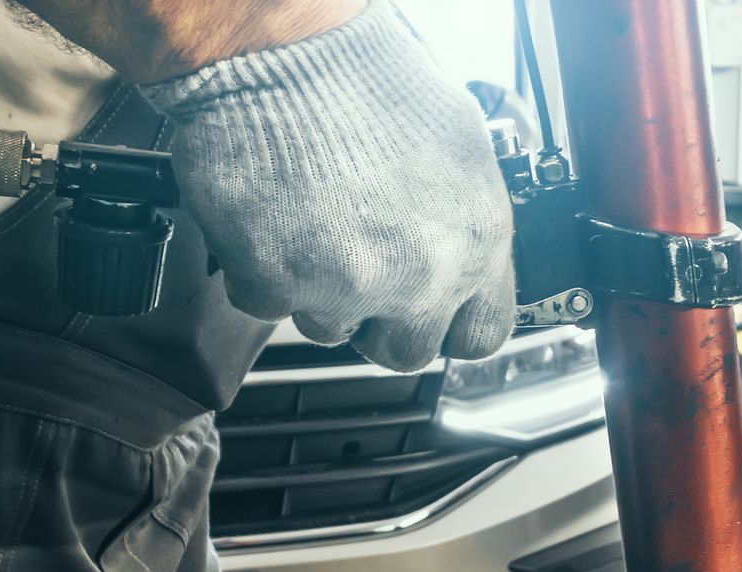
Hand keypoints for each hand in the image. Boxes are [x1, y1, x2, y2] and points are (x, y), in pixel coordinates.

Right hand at [143, 2, 515, 371]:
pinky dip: (259, 267)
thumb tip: (461, 255)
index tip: (431, 312)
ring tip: (310, 219)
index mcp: (475, 241)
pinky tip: (271, 215)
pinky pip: (265, 303)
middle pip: (405, 352)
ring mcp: (347, 287)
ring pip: (330, 328)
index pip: (482, 335)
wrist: (284, 50)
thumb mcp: (457, 145)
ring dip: (317, 289)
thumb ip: (462, 221)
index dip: (450, 325)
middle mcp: (419, 275)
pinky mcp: (277, 284)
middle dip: (380, 321)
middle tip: (358, 268)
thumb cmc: (366, 76)